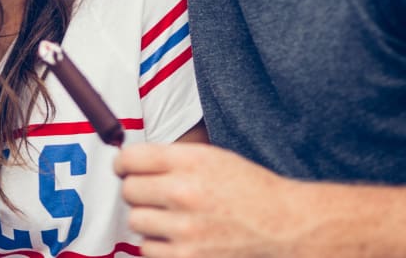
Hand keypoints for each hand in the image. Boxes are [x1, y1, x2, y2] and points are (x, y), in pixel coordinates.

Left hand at [115, 143, 316, 257]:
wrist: (281, 225)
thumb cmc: (248, 189)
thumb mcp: (213, 158)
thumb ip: (173, 159)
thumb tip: (130, 163)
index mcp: (192, 161)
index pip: (131, 158)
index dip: (123, 163)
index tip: (124, 168)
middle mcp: (184, 192)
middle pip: (129, 190)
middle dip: (138, 191)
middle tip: (154, 194)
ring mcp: (184, 228)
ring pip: (136, 220)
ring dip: (148, 219)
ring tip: (172, 217)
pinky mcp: (185, 257)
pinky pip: (147, 248)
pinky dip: (158, 244)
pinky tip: (178, 237)